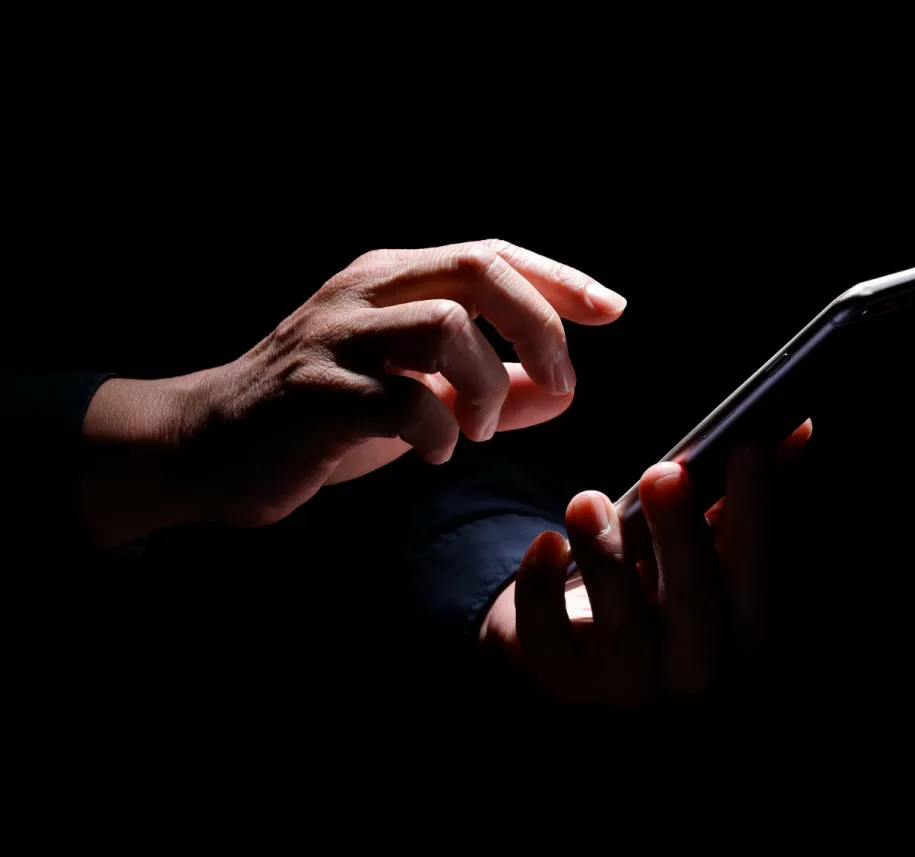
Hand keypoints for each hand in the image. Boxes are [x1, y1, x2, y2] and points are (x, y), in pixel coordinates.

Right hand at [79, 239, 625, 544]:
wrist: (209, 447)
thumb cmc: (324, 417)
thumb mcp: (417, 391)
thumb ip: (488, 385)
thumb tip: (559, 387)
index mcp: (392, 279)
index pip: (493, 253)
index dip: (560, 280)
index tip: (612, 310)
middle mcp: (364, 292)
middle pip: (479, 268)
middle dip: (539, 327)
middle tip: (557, 386)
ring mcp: (335, 339)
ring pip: (445, 324)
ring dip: (488, 383)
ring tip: (480, 429)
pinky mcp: (315, 394)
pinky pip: (402, 400)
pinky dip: (439, 431)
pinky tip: (435, 451)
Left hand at [480, 421, 811, 706]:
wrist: (583, 633)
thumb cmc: (656, 575)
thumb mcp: (703, 538)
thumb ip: (745, 494)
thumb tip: (796, 426)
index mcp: (738, 633)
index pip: (757, 583)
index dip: (755, 518)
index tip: (747, 447)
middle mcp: (691, 669)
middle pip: (695, 608)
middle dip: (681, 536)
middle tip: (663, 472)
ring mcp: (626, 683)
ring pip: (622, 629)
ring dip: (606, 557)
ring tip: (587, 501)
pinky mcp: (564, 681)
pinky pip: (549, 644)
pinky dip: (543, 591)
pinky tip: (546, 543)